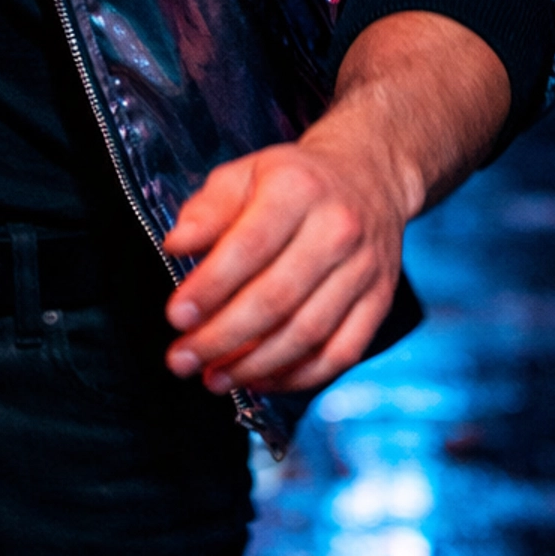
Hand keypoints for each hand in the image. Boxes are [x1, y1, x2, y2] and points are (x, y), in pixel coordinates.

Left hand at [161, 11, 510, 394]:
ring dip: (255, 365)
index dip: (209, 288)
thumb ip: (207, 210)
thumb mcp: (244, 174)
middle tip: (183, 360)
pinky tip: (260, 380)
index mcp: (297, 189)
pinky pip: (340, 353)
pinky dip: (298, 376)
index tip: (176, 317)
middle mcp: (336, 229)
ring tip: (214, 377)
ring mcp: (363, 269)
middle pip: (276, 298)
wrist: (368, 176)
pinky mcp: (378, 301)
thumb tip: (176, 246)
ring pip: (307, 333)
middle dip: (222, 338)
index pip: (248, 247)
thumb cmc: (294, 180)